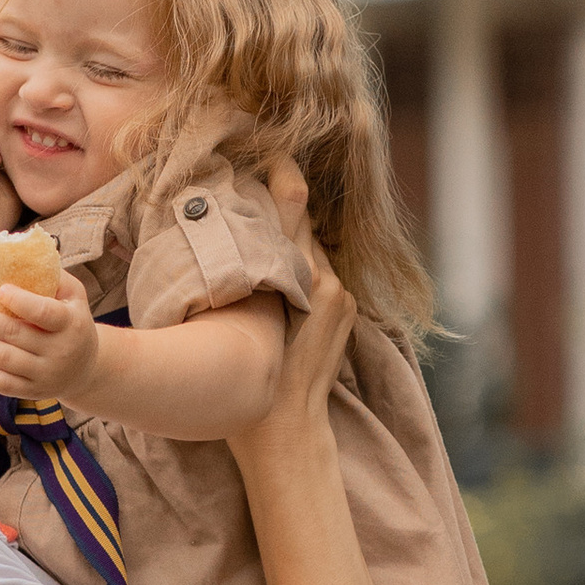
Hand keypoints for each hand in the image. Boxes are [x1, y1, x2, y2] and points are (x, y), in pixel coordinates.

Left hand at [0, 276, 102, 406]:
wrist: (86, 368)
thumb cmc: (72, 321)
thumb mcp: (74, 296)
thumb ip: (53, 276)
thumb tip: (21, 255)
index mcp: (71, 323)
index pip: (43, 312)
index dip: (19, 301)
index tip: (0, 290)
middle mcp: (61, 351)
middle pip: (16, 336)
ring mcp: (47, 374)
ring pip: (6, 360)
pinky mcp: (35, 391)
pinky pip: (5, 385)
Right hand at [228, 165, 353, 468]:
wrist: (289, 434)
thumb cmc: (251, 387)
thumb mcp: (239, 320)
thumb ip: (250, 265)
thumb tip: (250, 217)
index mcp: (303, 279)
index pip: (293, 208)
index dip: (281, 175)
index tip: (270, 150)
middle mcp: (330, 282)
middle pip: (299, 228)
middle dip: (277, 210)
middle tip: (252, 185)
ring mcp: (341, 297)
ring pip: (307, 252)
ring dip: (285, 244)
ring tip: (253, 236)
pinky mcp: (344, 310)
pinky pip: (316, 274)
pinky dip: (296, 268)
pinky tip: (272, 277)